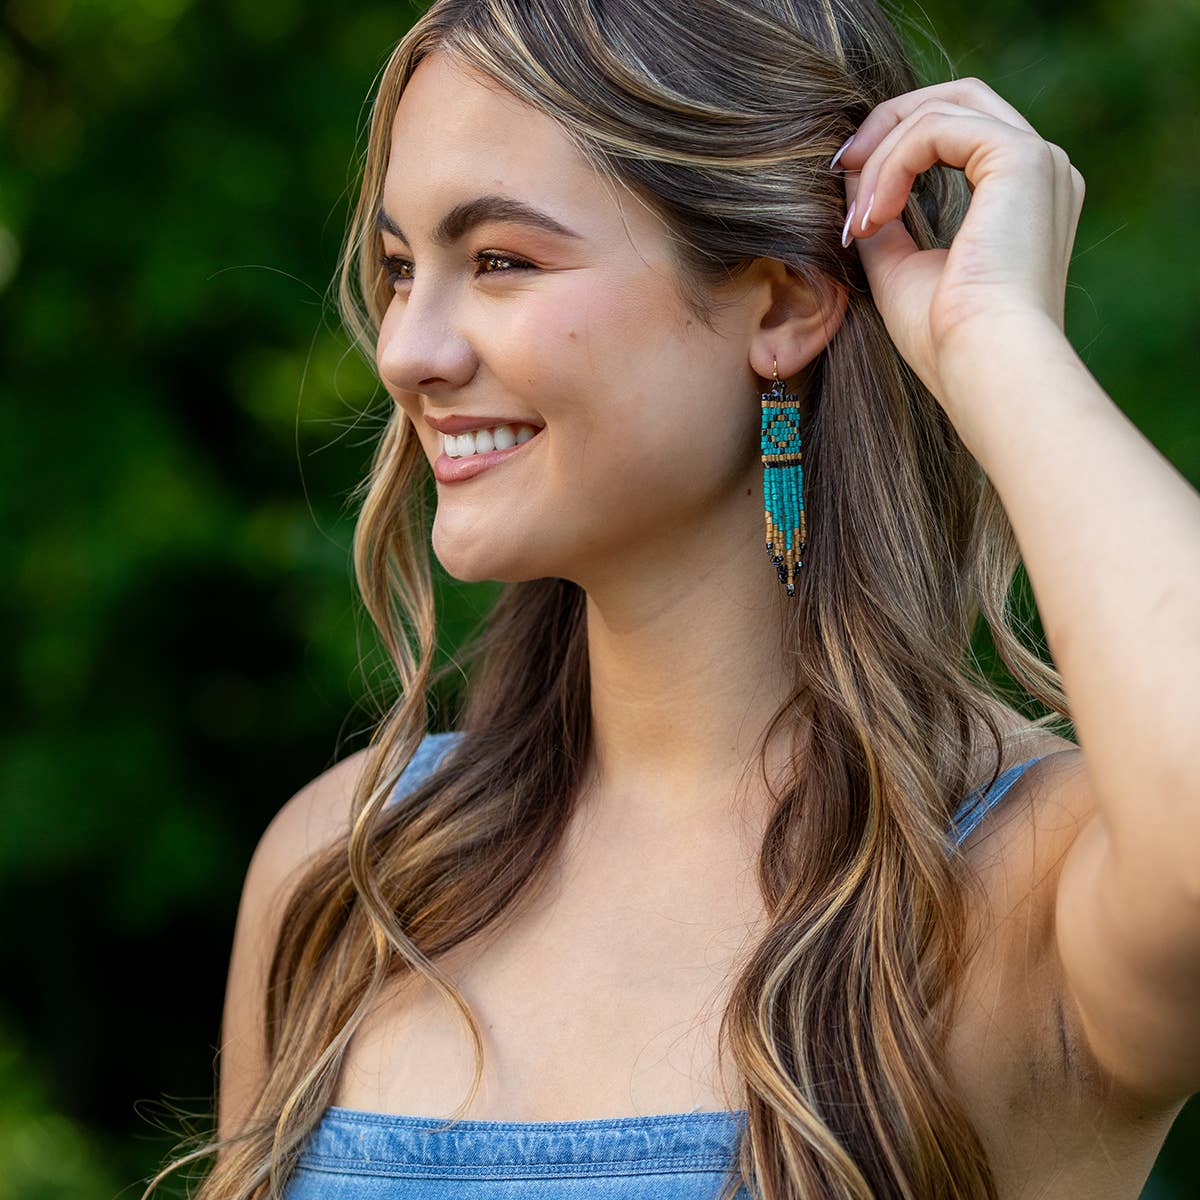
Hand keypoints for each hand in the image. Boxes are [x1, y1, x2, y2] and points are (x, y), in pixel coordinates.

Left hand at [834, 77, 1085, 404]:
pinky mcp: (1023, 160)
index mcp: (1023, 197)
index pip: (957, 132)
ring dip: (881, 157)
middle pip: (956, 99)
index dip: (894, 147)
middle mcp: (1043, 170)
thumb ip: (884, 217)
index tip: (849, 199)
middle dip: (888, 125)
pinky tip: (875, 217)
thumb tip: (851, 176)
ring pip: (940, 110)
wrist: (983, 367)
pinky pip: (936, 129)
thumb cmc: (946, 340)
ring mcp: (1039, 160)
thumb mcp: (900, 268)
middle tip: (840, 166)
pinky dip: (893, 164)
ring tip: (858, 221)